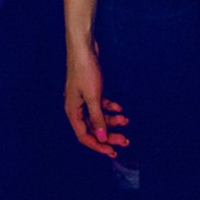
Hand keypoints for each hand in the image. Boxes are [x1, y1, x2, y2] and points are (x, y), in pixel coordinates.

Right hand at [65, 39, 128, 156]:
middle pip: (93, 128)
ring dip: (112, 120)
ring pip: (99, 117)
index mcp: (72, 112)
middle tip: (125, 140)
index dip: (98, 146)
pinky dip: (110, 107)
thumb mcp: (94, 97)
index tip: (113, 152)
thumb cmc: (85, 71)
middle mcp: (76, 108)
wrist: (84, 47)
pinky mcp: (90, 91)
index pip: (84, 136)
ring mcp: (83, 99)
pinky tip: (120, 106)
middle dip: (109, 134)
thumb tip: (102, 138)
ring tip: (126, 119)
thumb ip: (98, 119)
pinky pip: (100, 105)